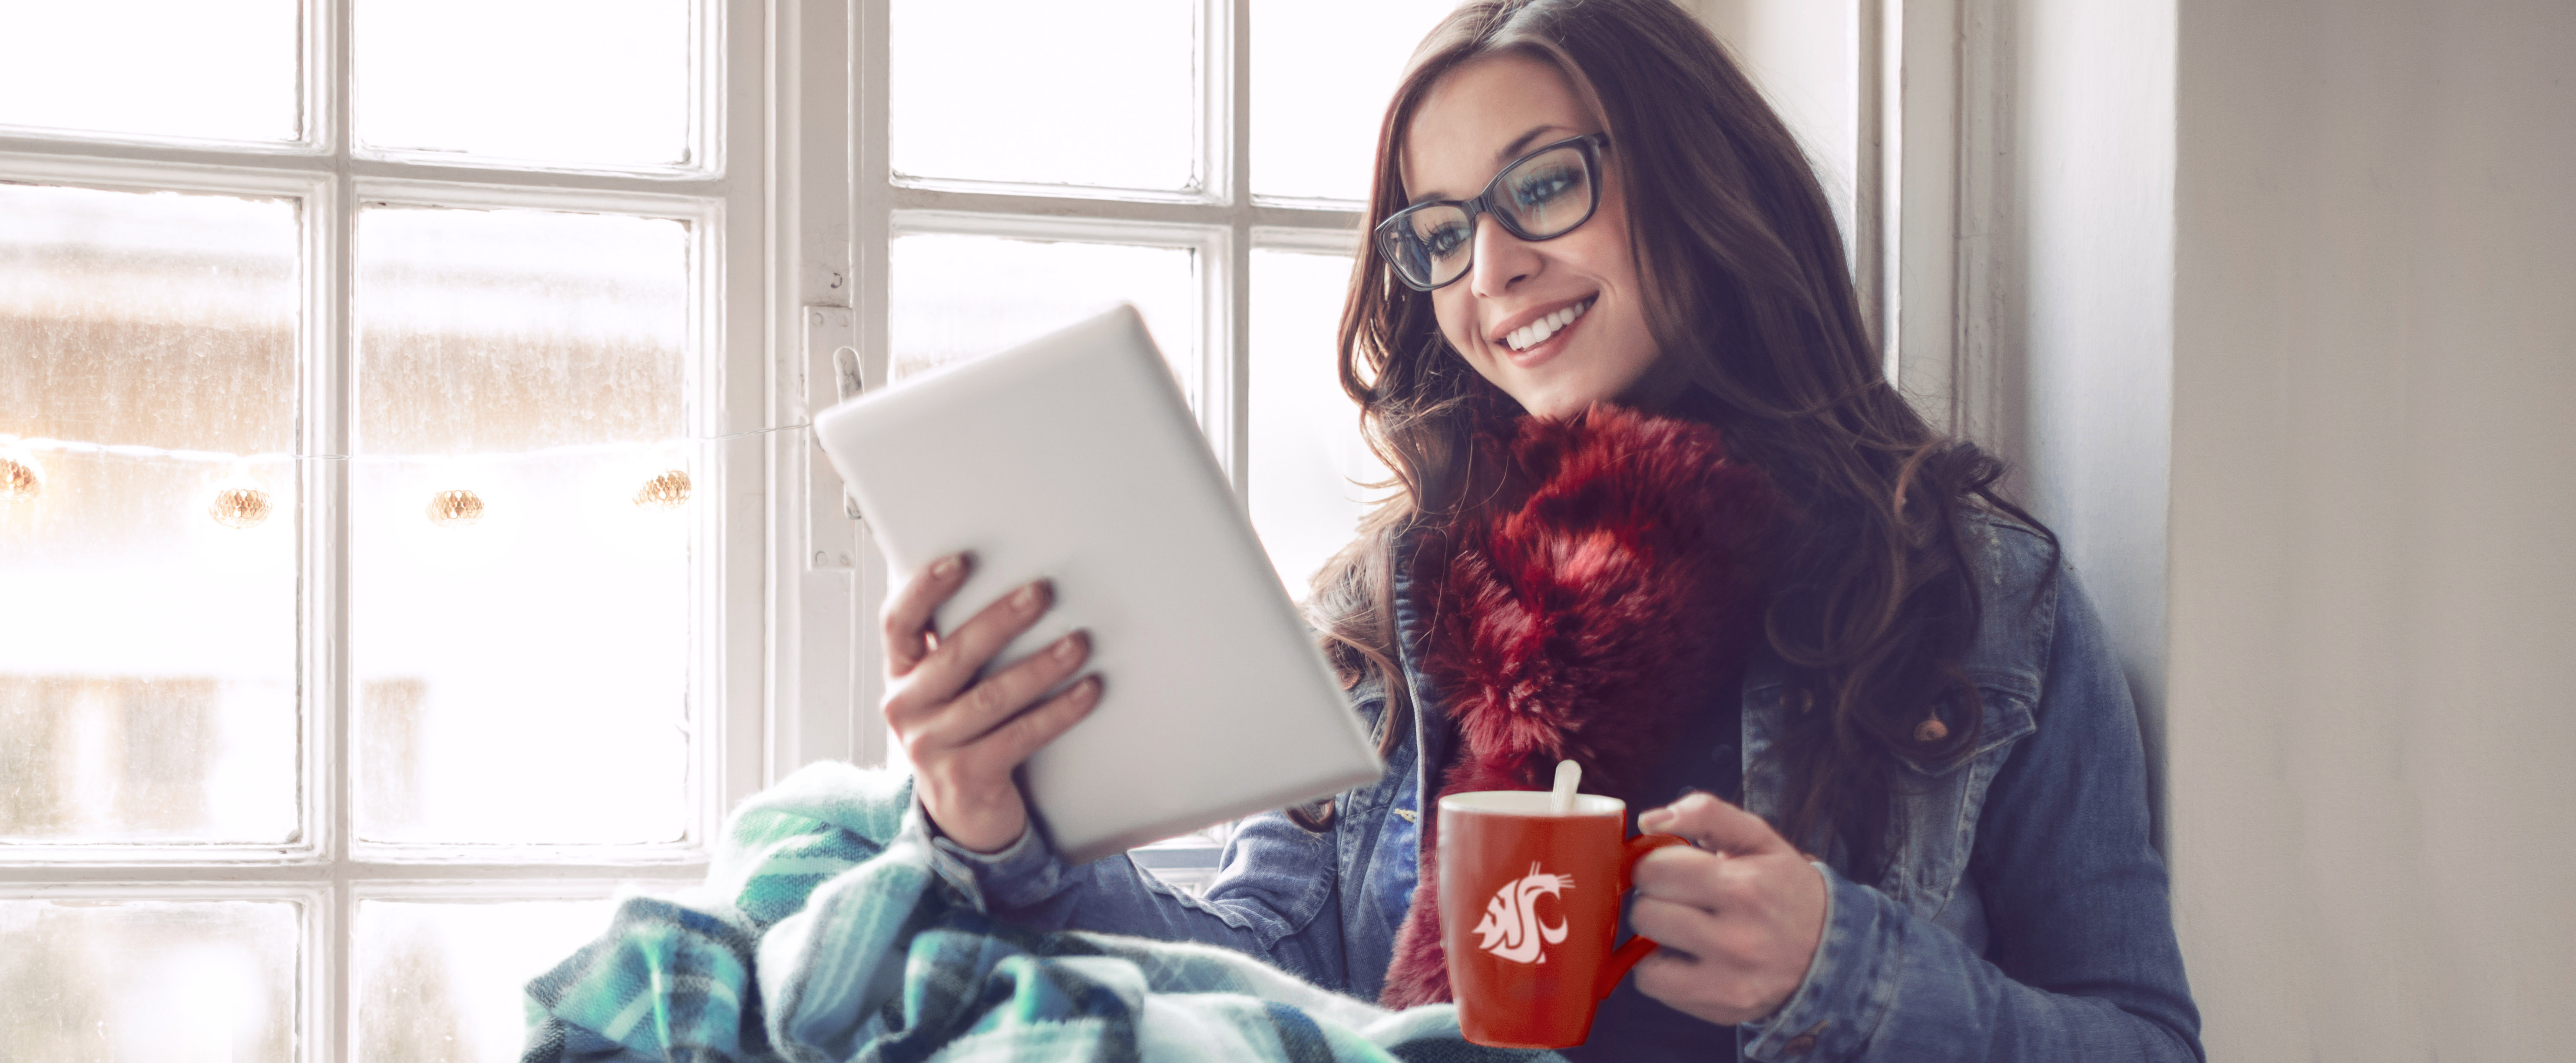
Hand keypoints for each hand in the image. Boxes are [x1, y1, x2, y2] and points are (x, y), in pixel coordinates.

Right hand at [882, 554, 1099, 852]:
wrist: (963, 813)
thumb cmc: (962, 734)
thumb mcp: (945, 690)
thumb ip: (957, 646)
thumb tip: (1011, 587)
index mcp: (901, 675)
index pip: (898, 624)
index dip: (923, 590)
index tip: (959, 562)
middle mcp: (907, 709)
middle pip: (954, 656)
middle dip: (1001, 620)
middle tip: (1041, 593)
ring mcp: (932, 746)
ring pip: (991, 697)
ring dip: (1040, 666)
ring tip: (1077, 644)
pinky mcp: (966, 776)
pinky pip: (1019, 736)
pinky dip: (1058, 712)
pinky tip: (1086, 692)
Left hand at [1628, 792, 1827, 1025]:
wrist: (1831, 950)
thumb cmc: (1783, 887)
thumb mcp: (1758, 837)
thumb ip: (1705, 812)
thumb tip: (1649, 819)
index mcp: (1744, 887)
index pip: (1655, 869)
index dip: (1655, 864)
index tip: (1672, 868)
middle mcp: (1738, 938)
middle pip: (1645, 911)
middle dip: (1654, 898)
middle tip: (1679, 898)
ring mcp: (1730, 979)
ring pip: (1641, 952)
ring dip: (1654, 935)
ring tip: (1682, 926)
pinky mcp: (1722, 1007)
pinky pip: (1653, 986)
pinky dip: (1658, 970)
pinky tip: (1684, 956)